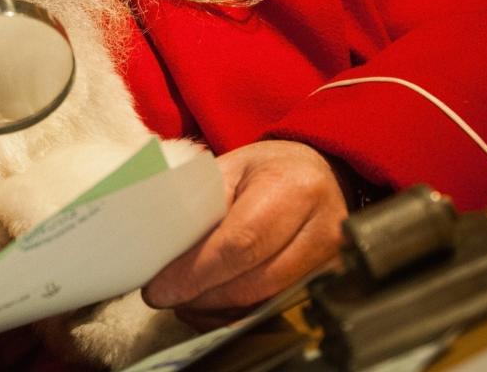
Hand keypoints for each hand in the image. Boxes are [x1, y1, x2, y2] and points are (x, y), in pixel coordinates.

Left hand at [142, 140, 346, 328]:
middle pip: (252, 283)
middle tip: (163, 296)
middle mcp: (322, 229)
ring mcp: (330, 264)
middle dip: (200, 296)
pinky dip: (232, 316)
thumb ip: (198, 205)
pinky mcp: (325, 286)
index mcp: (294, 189)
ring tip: (181, 298)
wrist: (316, 176)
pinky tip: (206, 306)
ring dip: (213, 310)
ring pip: (261, 305)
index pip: (240, 243)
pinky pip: (271, 313)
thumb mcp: (230, 170)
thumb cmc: (266, 171)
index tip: (160, 289)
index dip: (196, 272)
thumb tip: (156, 247)